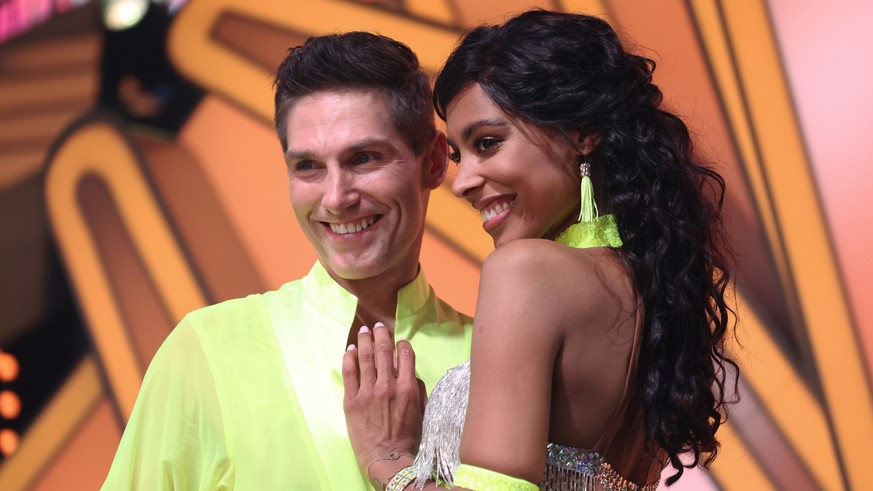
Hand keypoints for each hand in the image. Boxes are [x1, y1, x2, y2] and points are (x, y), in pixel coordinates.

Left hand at [342, 323, 425, 479]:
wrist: (385, 457)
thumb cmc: (406, 437)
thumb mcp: (421, 411)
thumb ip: (417, 389)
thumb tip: (409, 372)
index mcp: (407, 388)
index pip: (405, 354)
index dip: (402, 343)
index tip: (399, 341)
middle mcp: (388, 386)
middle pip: (383, 350)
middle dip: (381, 334)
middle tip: (378, 326)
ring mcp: (368, 392)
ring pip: (365, 357)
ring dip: (364, 340)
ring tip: (363, 331)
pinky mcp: (352, 400)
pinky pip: (349, 372)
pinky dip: (349, 357)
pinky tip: (350, 349)